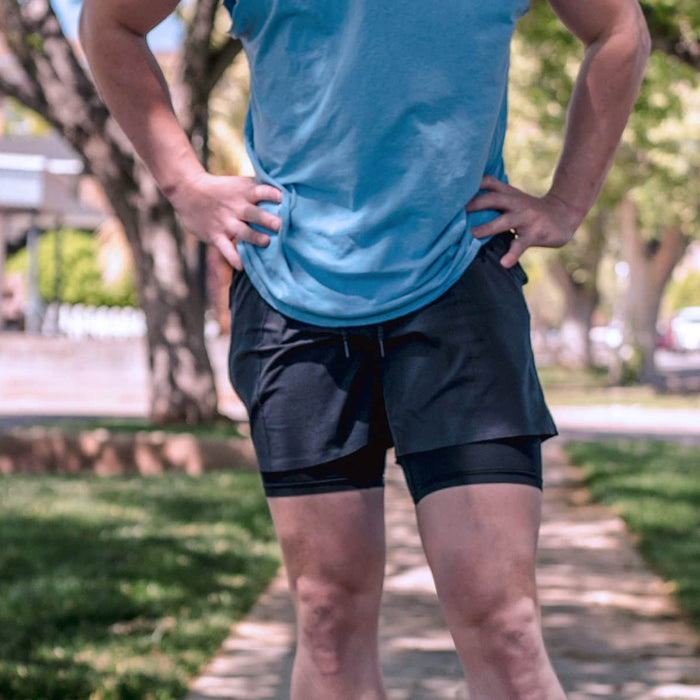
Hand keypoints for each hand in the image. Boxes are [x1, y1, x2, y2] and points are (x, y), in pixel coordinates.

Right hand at [168, 171, 282, 269]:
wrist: (188, 191)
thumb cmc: (221, 189)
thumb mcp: (238, 184)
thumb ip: (257, 189)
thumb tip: (285, 193)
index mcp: (244, 193)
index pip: (262, 191)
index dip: (272, 194)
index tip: (283, 198)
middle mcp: (236, 207)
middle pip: (253, 213)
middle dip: (266, 219)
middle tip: (279, 225)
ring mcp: (226, 222)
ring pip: (243, 231)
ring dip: (255, 237)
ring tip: (266, 242)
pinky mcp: (215, 235)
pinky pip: (226, 249)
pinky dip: (233, 258)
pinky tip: (241, 266)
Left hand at [465, 175, 584, 268]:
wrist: (564, 214)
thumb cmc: (531, 210)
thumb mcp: (514, 200)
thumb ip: (494, 200)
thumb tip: (464, 208)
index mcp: (509, 194)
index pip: (489, 182)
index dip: (473, 183)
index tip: (453, 189)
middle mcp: (516, 203)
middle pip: (493, 199)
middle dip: (474, 204)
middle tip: (454, 212)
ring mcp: (526, 218)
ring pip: (504, 221)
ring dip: (487, 228)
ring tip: (472, 235)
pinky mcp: (535, 233)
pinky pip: (521, 245)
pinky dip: (512, 254)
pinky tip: (504, 263)